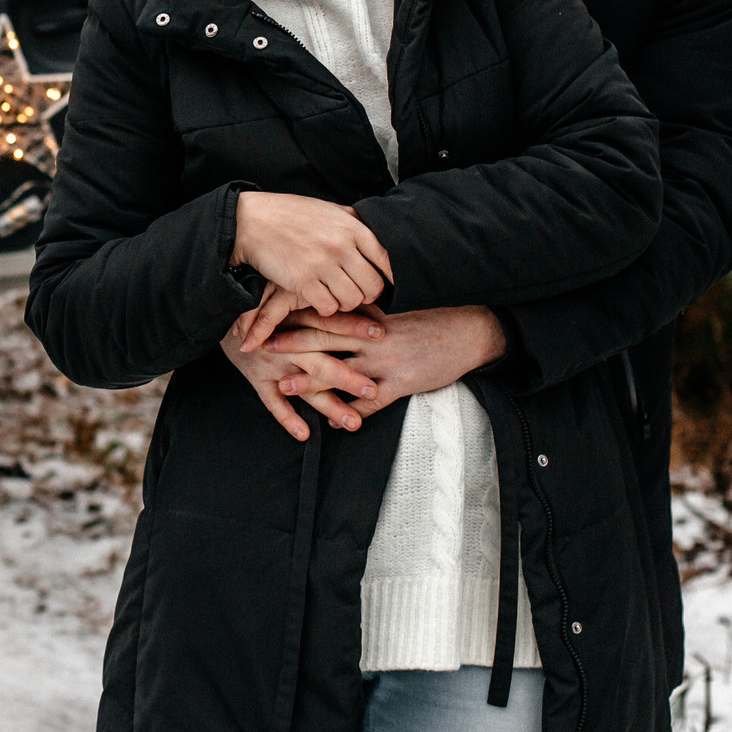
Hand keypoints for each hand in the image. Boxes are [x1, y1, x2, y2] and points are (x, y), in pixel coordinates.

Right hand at [222, 312, 379, 440]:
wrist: (220, 318)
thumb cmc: (262, 310)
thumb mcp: (286, 298)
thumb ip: (314, 304)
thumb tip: (358, 299)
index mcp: (294, 319)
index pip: (328, 323)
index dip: (354, 327)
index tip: (381, 334)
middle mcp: (285, 343)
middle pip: (321, 360)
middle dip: (348, 377)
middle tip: (373, 391)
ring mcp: (271, 363)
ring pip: (303, 388)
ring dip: (329, 406)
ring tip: (353, 423)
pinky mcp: (257, 379)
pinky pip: (273, 403)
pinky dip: (287, 418)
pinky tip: (304, 434)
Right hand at [230, 193, 392, 348]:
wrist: (252, 221)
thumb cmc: (291, 214)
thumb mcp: (328, 209)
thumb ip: (353, 221)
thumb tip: (379, 232)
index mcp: (351, 227)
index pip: (387, 260)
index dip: (390, 276)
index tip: (385, 283)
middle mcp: (341, 246)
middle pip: (373, 286)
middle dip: (367, 294)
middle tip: (355, 291)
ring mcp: (322, 265)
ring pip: (353, 300)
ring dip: (346, 302)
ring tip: (336, 295)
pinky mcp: (303, 282)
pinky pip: (329, 307)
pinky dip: (326, 307)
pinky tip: (318, 297)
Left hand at [263, 305, 507, 421]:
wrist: (471, 330)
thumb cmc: (433, 318)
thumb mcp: (398, 308)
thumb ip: (367, 310)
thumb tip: (340, 307)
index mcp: (371, 314)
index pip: (327, 309)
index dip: (296, 311)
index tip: (268, 311)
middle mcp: (374, 335)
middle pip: (324, 336)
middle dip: (290, 341)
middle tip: (260, 345)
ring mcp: (387, 360)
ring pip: (342, 370)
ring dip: (311, 381)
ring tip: (283, 387)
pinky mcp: (402, 383)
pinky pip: (372, 402)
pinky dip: (351, 413)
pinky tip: (334, 424)